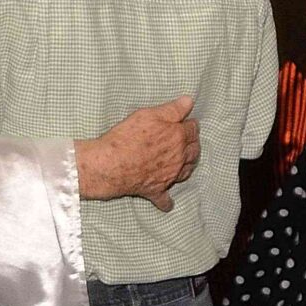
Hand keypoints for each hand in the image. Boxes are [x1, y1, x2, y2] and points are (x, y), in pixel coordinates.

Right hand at [79, 96, 199, 211]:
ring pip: (186, 172)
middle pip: (194, 151)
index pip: (193, 129)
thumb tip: (189, 102)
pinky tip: (168, 203)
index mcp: (178, 137)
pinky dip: (167, 202)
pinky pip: (164, 200)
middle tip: (189, 139)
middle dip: (194, 144)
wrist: (111, 164)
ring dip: (188, 166)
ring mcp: (168, 176)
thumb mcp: (148, 114)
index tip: (189, 122)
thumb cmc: (128, 137)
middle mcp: (178, 158)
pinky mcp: (156, 190)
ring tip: (186, 161)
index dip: (191, 123)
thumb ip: (172, 109)